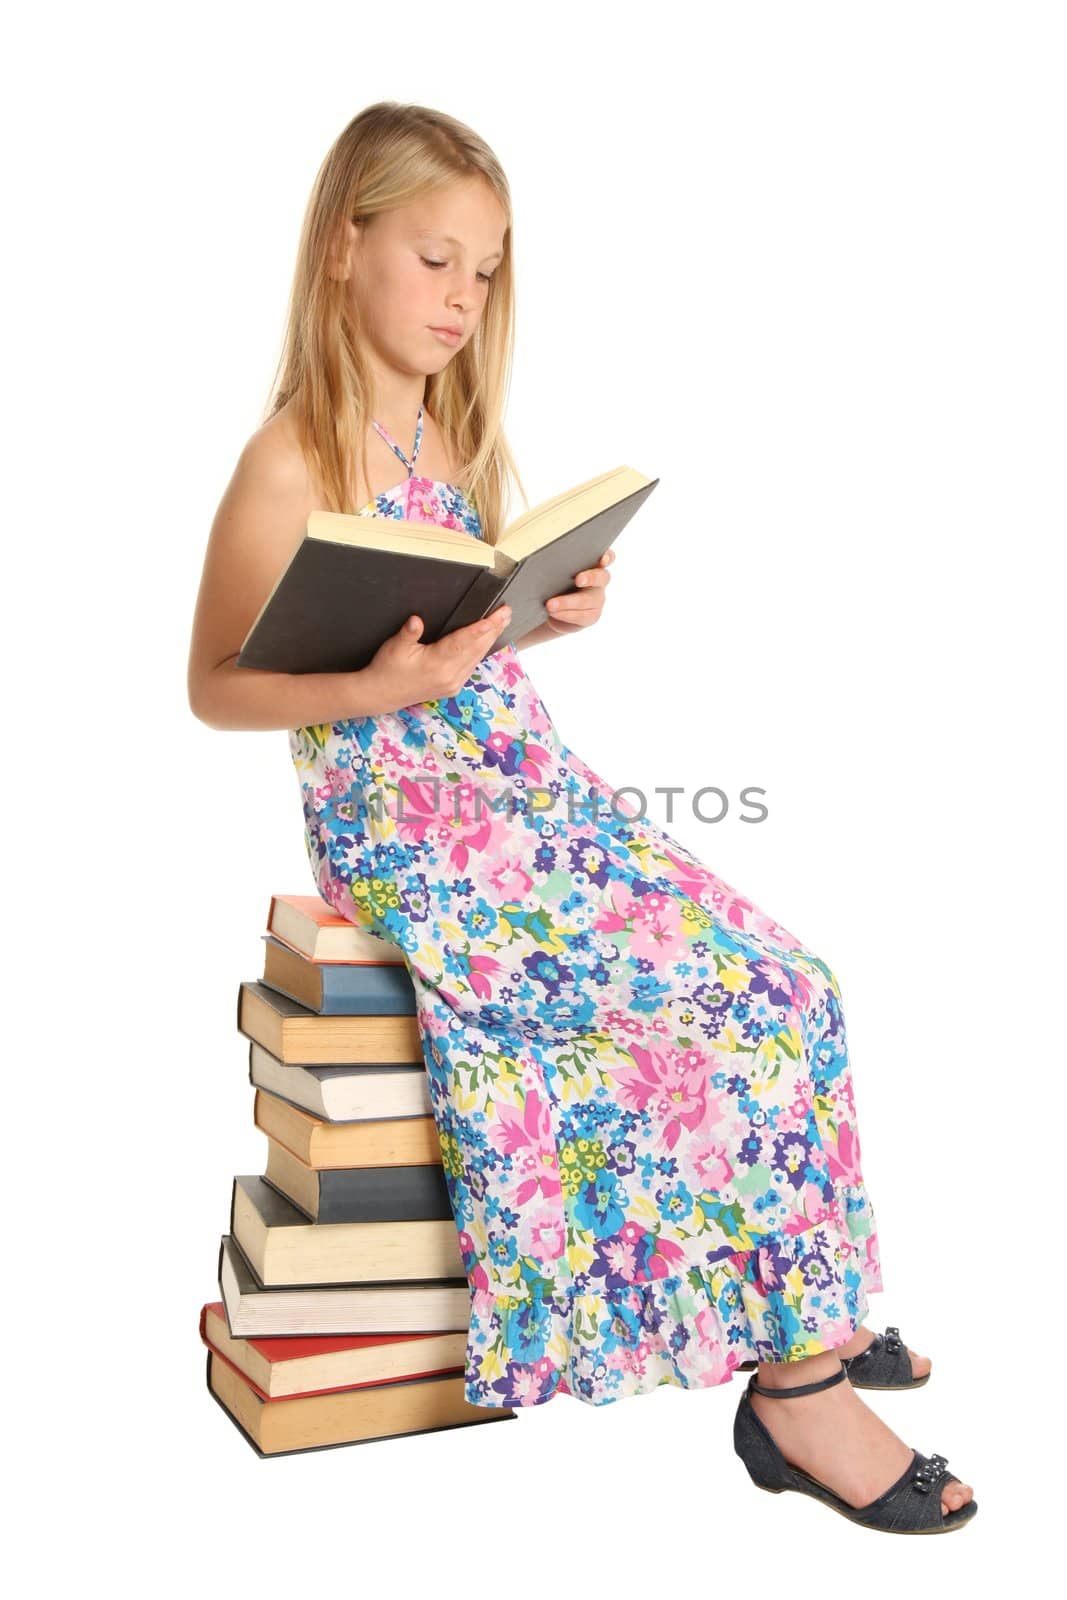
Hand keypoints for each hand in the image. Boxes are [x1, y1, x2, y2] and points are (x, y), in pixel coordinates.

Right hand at [361, 603, 511, 711]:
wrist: (381, 695)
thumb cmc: (387, 668)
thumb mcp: (394, 647)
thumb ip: (408, 633)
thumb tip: (417, 620)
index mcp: (436, 664)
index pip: (463, 643)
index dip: (480, 629)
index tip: (495, 617)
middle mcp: (449, 676)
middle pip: (476, 648)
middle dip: (493, 629)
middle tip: (506, 612)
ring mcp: (453, 683)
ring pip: (477, 657)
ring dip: (490, 638)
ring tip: (502, 621)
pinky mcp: (453, 687)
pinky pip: (472, 665)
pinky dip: (481, 650)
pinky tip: (488, 640)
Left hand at [543, 548, 614, 633]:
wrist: (552, 608)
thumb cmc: (554, 583)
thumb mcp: (556, 572)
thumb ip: (558, 565)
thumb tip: (544, 562)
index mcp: (593, 565)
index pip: (608, 557)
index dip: (608, 557)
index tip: (602, 558)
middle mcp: (599, 581)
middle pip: (601, 577)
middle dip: (590, 577)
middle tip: (578, 579)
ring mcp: (597, 599)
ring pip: (587, 600)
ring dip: (568, 602)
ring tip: (550, 604)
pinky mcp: (592, 616)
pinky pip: (581, 616)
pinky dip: (566, 614)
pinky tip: (553, 612)